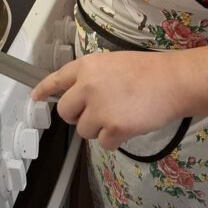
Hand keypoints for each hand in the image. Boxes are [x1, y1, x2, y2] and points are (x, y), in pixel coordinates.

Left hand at [31, 50, 183, 149]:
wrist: (172, 82)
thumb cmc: (146, 70)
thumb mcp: (112, 64)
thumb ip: (91, 78)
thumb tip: (78, 97)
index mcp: (86, 67)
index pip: (56, 79)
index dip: (44, 90)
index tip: (36, 98)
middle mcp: (87, 86)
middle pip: (65, 112)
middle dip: (78, 116)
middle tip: (97, 113)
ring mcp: (99, 108)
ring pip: (83, 131)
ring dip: (98, 129)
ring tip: (119, 116)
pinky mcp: (113, 128)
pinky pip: (103, 143)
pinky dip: (114, 139)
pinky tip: (128, 126)